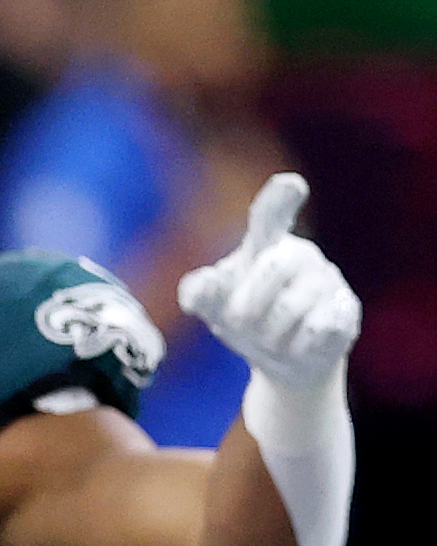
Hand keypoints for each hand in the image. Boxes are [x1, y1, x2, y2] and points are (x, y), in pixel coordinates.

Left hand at [179, 174, 359, 399]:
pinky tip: (300, 343)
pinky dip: (297, 347)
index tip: (291, 184)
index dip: (281, 199)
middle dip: (247, 307)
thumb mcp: (215, 308)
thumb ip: (202, 294)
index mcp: (265, 244)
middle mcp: (300, 254)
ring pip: (290, 309)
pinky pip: (316, 331)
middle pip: (273, 269)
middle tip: (241, 321)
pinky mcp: (347, 309)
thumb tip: (197, 291)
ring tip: (273, 336)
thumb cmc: (246, 321)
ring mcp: (328, 279)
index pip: (272, 214)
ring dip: (269, 335)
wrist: (283, 361)